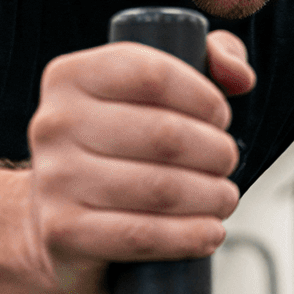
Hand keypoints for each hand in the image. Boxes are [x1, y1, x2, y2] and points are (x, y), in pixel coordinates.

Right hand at [27, 30, 255, 293]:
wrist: (56, 219)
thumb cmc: (115, 148)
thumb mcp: (153, 89)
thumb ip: (207, 57)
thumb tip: (239, 76)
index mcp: (70, 76)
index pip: (153, 75)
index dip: (204, 98)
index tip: (219, 118)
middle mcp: (53, 123)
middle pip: (164, 135)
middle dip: (216, 152)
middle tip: (225, 163)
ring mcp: (54, 180)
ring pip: (161, 189)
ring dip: (212, 197)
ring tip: (223, 197)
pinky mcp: (63, 232)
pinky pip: (143, 235)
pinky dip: (190, 236)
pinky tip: (209, 232)